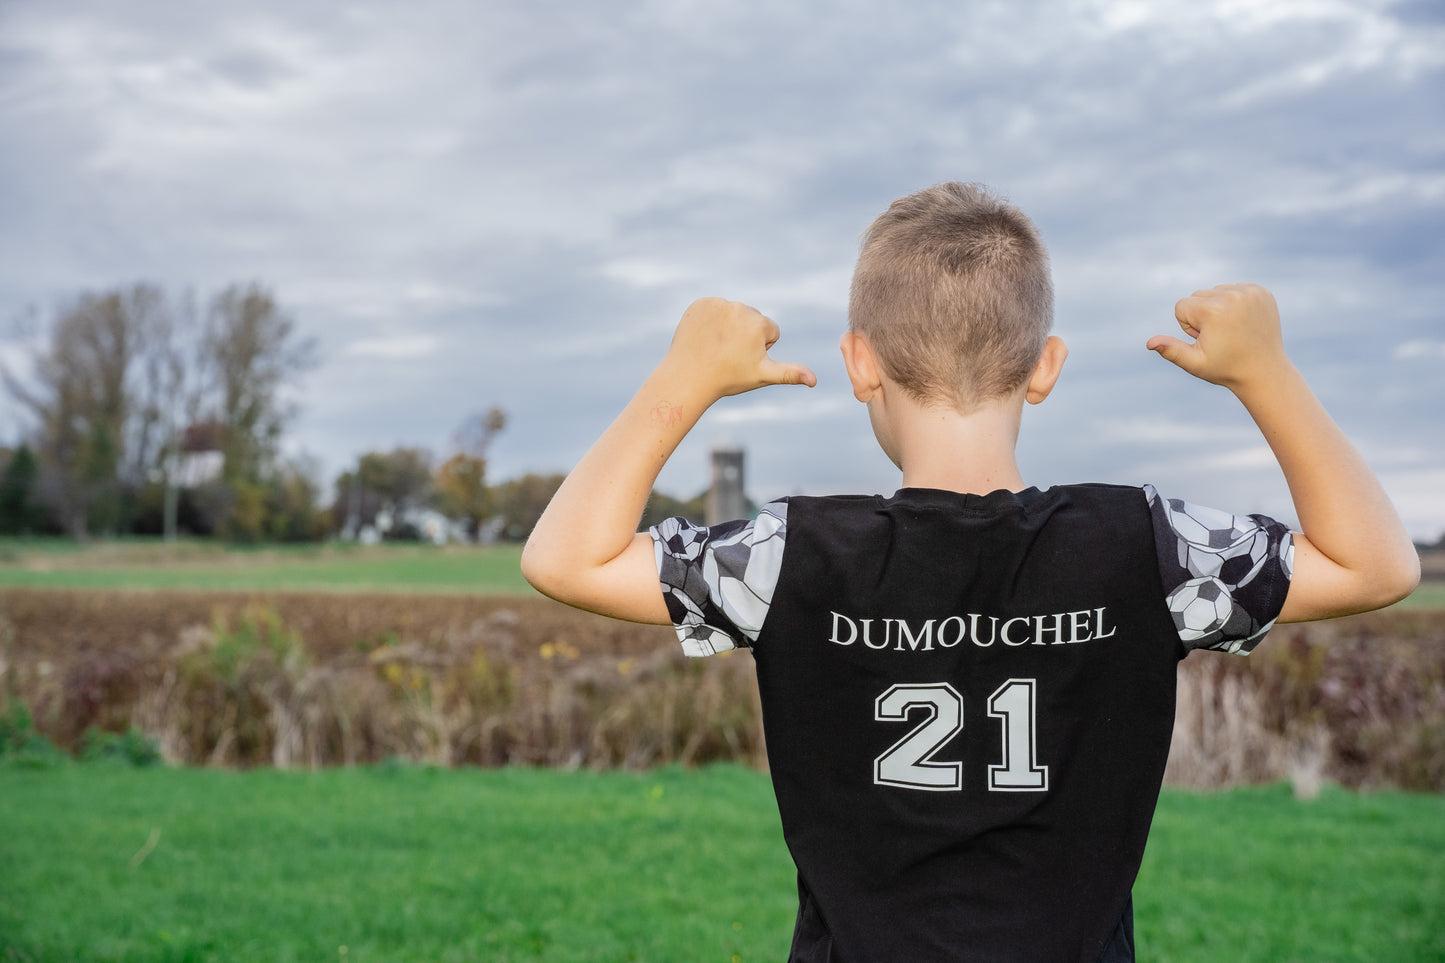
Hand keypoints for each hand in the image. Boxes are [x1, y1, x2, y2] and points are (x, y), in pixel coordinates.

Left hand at [664, 298, 816, 399]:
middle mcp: (740, 308)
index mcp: (759, 324)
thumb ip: (790, 373)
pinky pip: (713, 309)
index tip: (742, 359)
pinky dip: (710, 321)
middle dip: (745, 335)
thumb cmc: (728, 378)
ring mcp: (718, 304)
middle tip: (728, 354)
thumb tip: (814, 381)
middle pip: (752, 320)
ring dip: (728, 327)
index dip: (759, 348)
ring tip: (716, 347)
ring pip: (733, 314)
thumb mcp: (762, 375)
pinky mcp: (700, 304)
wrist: (687, 378)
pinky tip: (704, 337)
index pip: (770, 331)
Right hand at [1147, 283, 1289, 391]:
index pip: (1181, 306)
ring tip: (1232, 329)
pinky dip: (1234, 303)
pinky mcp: (1261, 291)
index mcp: (1213, 310)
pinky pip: (1234, 289)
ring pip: (1215, 292)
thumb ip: (1171, 350)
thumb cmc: (1225, 369)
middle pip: (1197, 296)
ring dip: (1218, 308)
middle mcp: (1232, 296)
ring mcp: (1250, 292)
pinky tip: (1243, 321)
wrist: (1264, 371)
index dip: (1187, 326)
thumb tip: (1150, 343)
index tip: (1206, 339)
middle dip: (1201, 315)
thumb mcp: (1194, 363)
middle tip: (1220, 336)